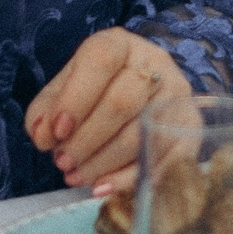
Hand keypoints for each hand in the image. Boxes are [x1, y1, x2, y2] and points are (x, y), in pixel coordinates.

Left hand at [25, 29, 191, 194]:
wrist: (140, 93)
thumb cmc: (94, 92)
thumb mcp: (65, 91)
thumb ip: (46, 111)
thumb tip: (42, 135)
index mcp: (119, 44)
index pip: (101, 61)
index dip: (76, 97)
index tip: (57, 131)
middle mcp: (154, 63)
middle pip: (122, 101)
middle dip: (86, 139)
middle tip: (62, 163)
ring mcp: (176, 94)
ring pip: (141, 133)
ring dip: (103, 162)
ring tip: (76, 177)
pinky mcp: (190, 126)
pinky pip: (163, 158)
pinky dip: (129, 179)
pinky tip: (102, 188)